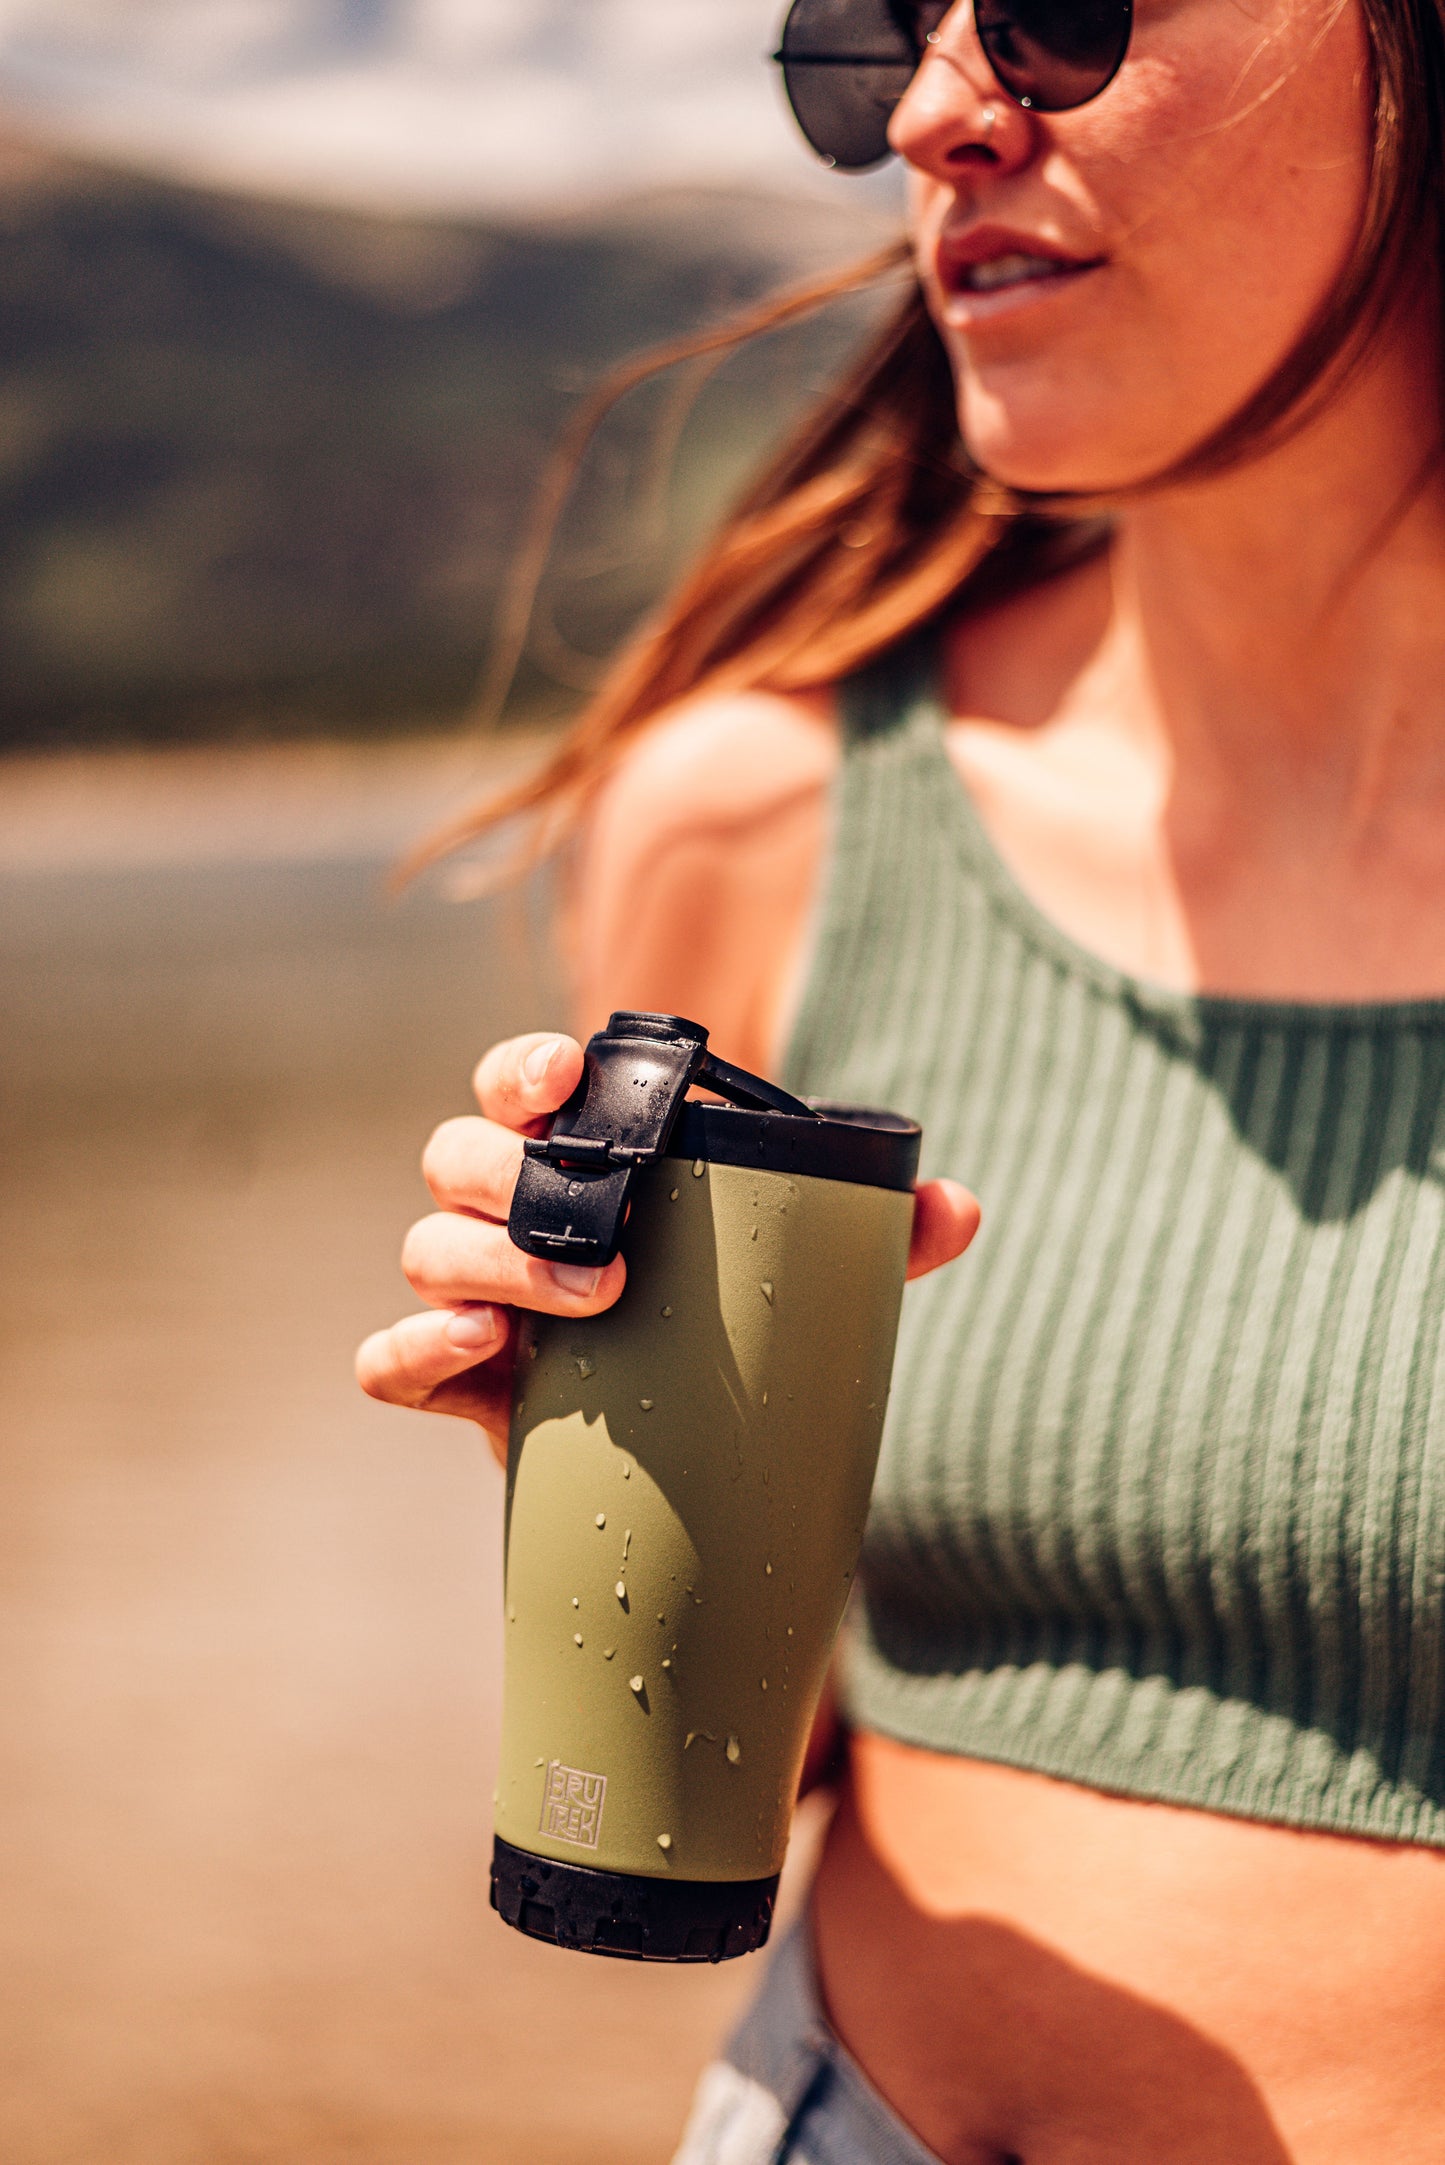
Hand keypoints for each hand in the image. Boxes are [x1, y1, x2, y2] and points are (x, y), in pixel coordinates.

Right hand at [356, 1030, 980, 1466]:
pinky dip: (415, 1349)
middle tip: (614, 1247)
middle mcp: (508, 1210)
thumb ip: (876, 1232)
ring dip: (491, 1265)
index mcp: (577, 1156)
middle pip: (458, 1158)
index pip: (520, 1085)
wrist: (697, 1454)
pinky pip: (389, 1361)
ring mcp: (474, 1295)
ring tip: (585, 1302)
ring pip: (427, 1248)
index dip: (528, 1067)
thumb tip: (954, 1208)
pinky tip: (479, 1350)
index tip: (568, 1076)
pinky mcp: (460, 1382)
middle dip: (513, 1183)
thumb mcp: (806, 1273)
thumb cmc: (735, 1320)